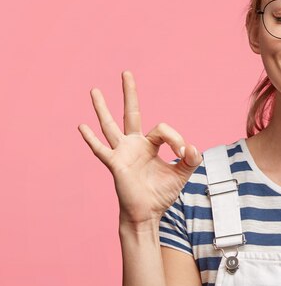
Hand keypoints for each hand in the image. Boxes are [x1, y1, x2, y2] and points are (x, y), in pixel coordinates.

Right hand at [78, 70, 202, 225]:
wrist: (148, 213)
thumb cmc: (161, 193)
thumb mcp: (181, 174)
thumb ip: (191, 159)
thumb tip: (192, 148)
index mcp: (149, 144)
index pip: (162, 128)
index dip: (176, 138)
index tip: (183, 153)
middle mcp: (134, 144)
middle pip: (131, 113)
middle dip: (130, 93)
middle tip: (126, 72)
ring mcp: (122, 153)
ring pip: (111, 126)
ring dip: (103, 108)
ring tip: (95, 90)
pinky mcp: (115, 164)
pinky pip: (101, 150)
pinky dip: (91, 139)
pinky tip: (82, 126)